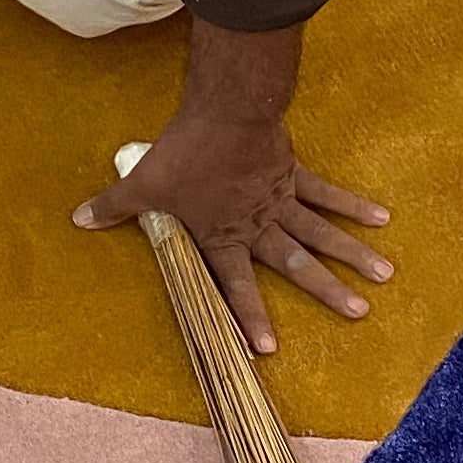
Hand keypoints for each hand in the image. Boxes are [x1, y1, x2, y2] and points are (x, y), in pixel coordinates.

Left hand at [73, 20, 389, 357]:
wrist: (224, 112)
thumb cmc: (182, 153)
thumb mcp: (142, 183)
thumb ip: (114, 206)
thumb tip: (79, 219)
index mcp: (222, 235)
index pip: (235, 285)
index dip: (249, 318)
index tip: (268, 349)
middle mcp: (257, 225)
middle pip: (295, 264)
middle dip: (327, 291)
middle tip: (358, 313)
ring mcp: (280, 199)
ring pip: (321, 233)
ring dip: (352, 254)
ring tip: (383, 275)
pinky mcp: (292, 171)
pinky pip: (327, 193)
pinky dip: (353, 205)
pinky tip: (381, 217)